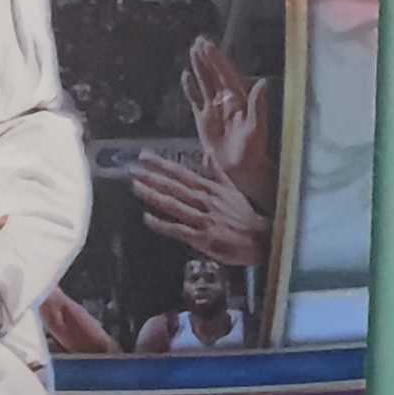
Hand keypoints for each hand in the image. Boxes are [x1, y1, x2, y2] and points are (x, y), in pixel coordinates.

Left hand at [130, 151, 271, 265]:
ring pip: (173, 204)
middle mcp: (204, 201)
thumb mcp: (232, 190)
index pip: (181, 173)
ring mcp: (203, 219)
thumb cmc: (245, 216)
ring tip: (136, 187)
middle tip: (132, 169)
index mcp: (210, 189)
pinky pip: (178, 229)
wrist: (261, 239)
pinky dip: (162, 224)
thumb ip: (216, 172)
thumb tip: (207, 155)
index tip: (144, 157)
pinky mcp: (202, 238)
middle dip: (152, 177)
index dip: (162, 165)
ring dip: (153, 195)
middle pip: (173, 186)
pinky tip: (147, 218)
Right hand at [182, 37, 275, 212]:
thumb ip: (258, 105)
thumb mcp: (256, 128)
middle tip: (198, 40)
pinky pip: (195, 100)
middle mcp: (226, 101)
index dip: (217, 60)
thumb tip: (263, 82)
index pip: (226, 74)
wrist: (242, 169)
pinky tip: (185, 76)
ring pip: (205, 83)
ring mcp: (214, 110)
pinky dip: (190, 89)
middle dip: (207, 57)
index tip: (208, 46)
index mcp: (239, 99)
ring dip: (199, 68)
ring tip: (191, 50)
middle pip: (214, 74)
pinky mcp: (204, 120)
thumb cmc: (253, 150)